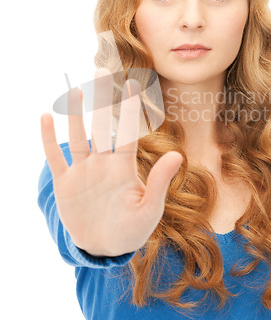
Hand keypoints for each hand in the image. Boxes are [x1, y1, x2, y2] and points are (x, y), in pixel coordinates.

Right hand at [40, 68, 182, 256]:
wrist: (105, 247)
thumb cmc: (131, 229)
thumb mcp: (150, 209)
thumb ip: (160, 181)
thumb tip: (176, 154)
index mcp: (124, 167)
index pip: (128, 131)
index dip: (130, 108)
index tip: (132, 83)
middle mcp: (103, 163)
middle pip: (102, 126)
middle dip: (102, 101)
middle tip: (101, 72)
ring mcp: (83, 171)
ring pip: (78, 136)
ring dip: (75, 114)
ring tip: (74, 91)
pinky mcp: (65, 182)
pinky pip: (55, 158)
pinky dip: (49, 140)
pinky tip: (46, 118)